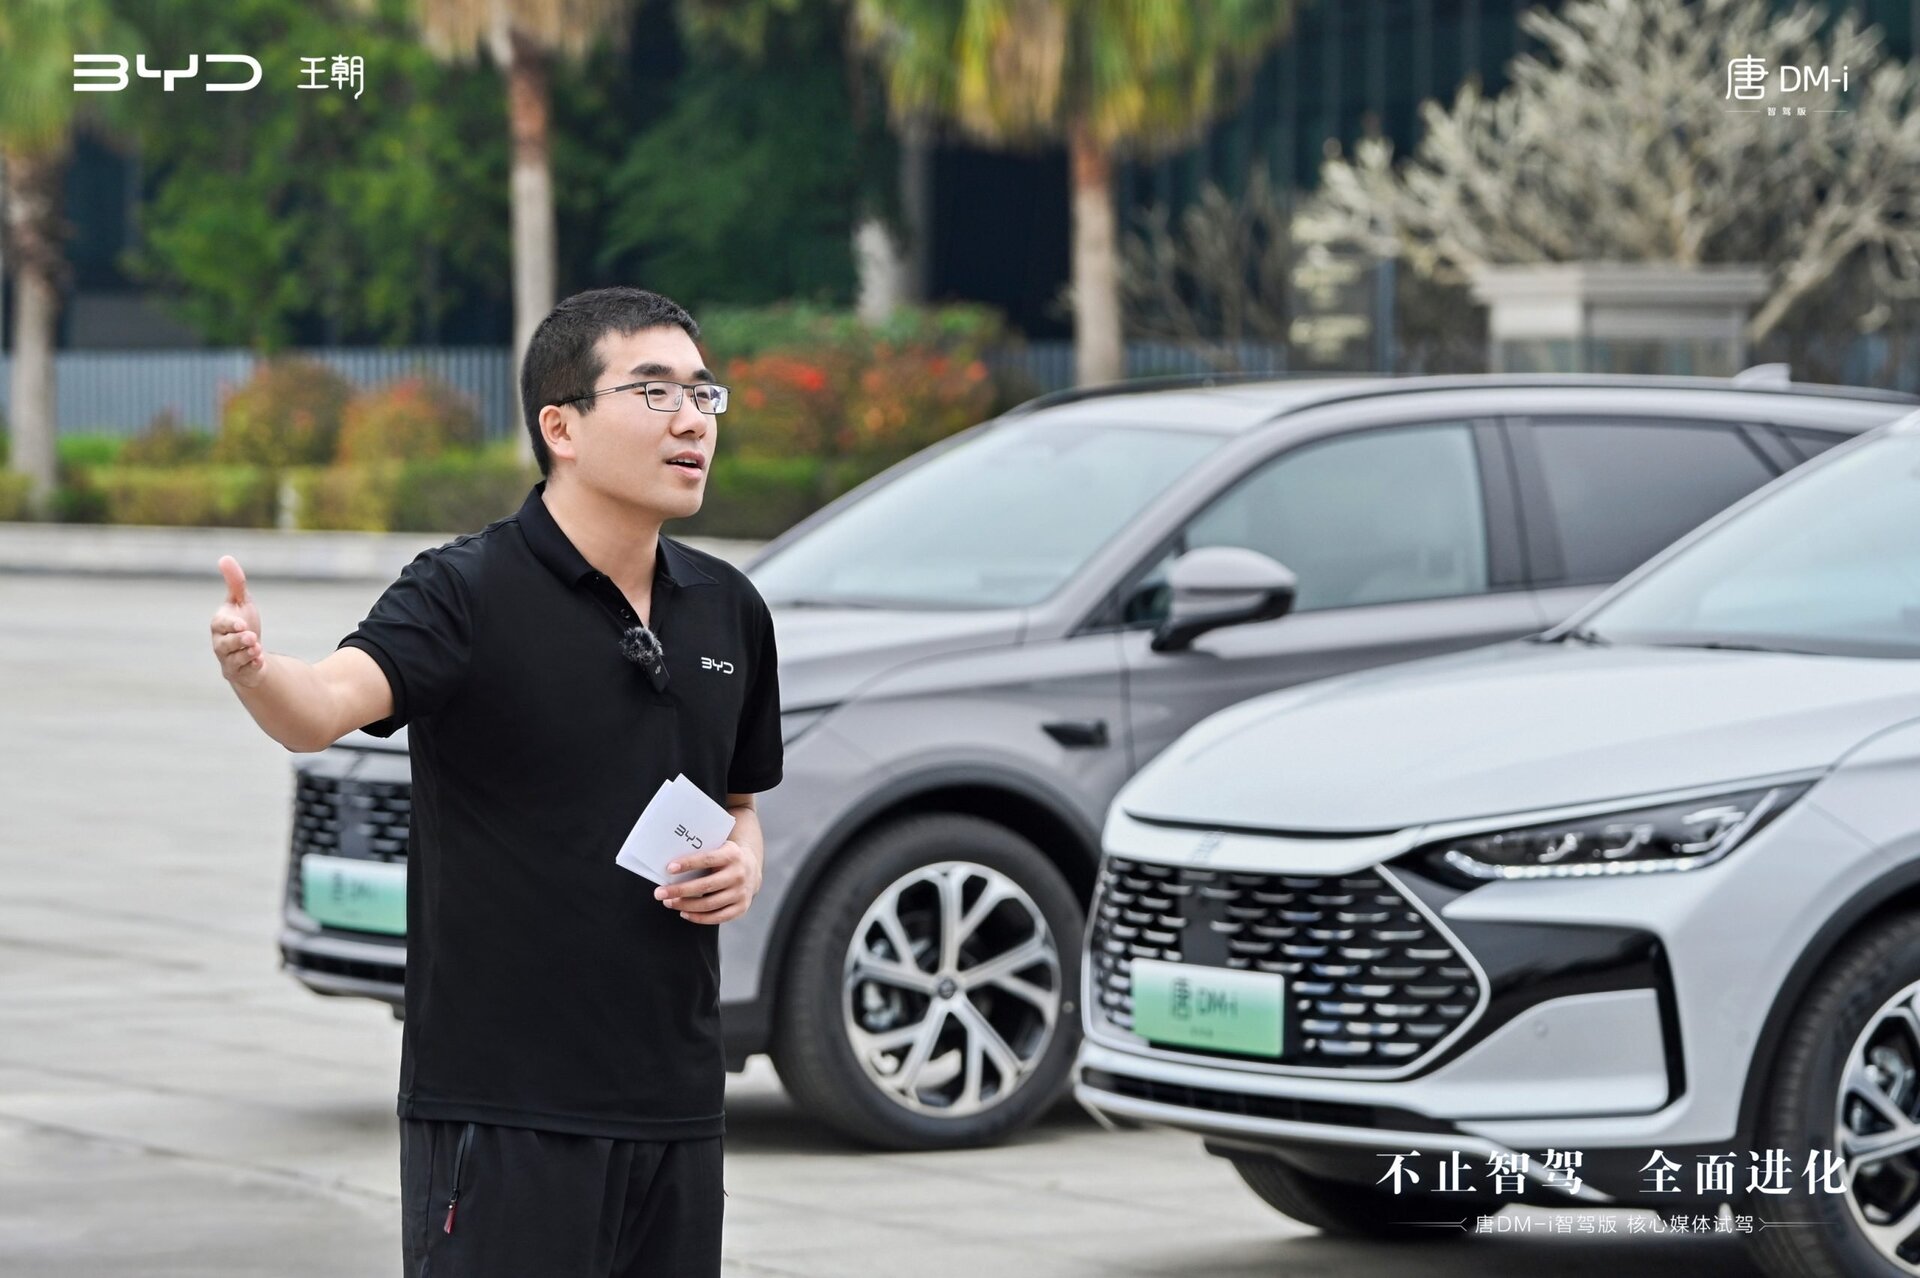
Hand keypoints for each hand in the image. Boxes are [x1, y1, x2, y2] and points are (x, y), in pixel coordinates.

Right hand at [210, 555, 266, 688]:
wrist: (250, 650)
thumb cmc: (243, 622)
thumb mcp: (241, 602)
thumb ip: (235, 583)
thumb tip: (225, 558)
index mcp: (220, 625)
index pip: (220, 625)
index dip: (230, 625)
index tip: (242, 624)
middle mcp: (220, 644)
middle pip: (224, 644)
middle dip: (238, 641)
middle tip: (252, 637)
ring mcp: (229, 660)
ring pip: (233, 659)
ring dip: (246, 654)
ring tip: (257, 648)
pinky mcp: (241, 672)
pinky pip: (244, 672)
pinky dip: (252, 667)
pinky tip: (260, 662)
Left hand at [653, 838, 760, 924]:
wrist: (751, 869)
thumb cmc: (724, 858)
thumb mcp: (718, 848)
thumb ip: (701, 853)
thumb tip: (671, 865)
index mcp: (732, 855)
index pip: (707, 859)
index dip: (688, 864)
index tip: (669, 868)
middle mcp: (738, 874)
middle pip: (705, 886)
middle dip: (680, 890)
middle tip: (660, 893)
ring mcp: (741, 893)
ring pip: (709, 904)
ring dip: (685, 905)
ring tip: (669, 902)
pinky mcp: (741, 908)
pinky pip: (717, 917)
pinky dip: (698, 917)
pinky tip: (684, 913)